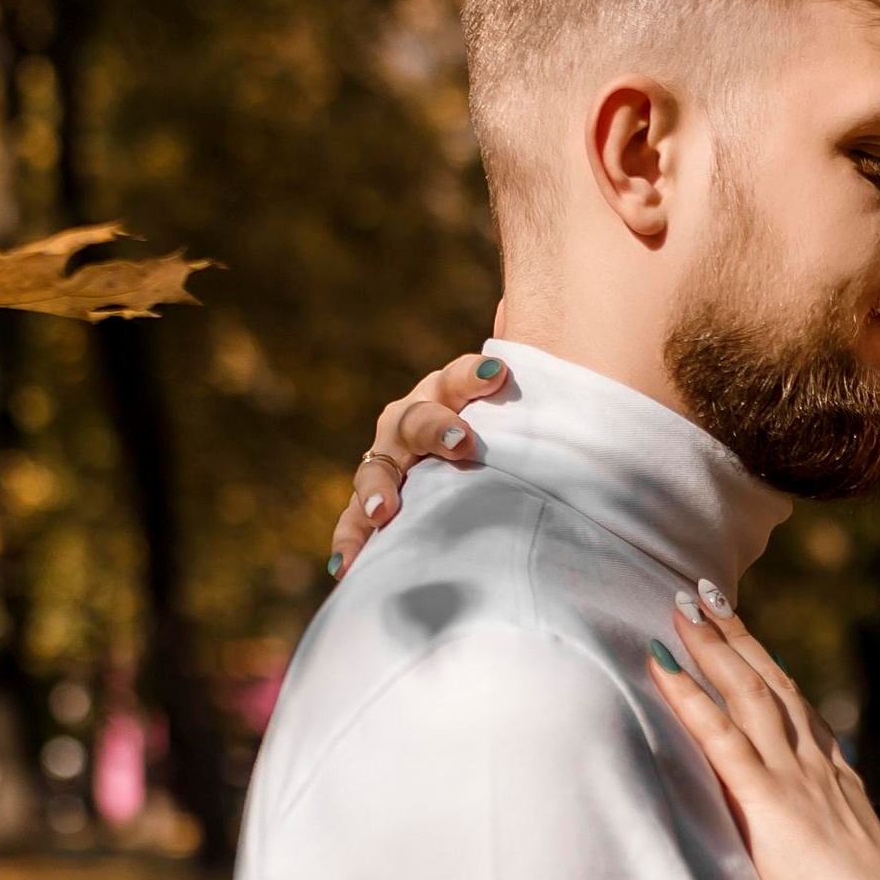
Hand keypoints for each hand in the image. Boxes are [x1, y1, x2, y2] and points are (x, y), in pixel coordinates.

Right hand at [326, 340, 511, 574]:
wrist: (457, 460)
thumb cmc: (497, 431)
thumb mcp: (516, 409)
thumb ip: (532, 374)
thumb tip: (529, 313)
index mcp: (447, 392)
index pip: (459, 377)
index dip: (475, 375)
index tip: (498, 375)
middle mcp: (411, 420)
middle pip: (417, 420)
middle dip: (436, 429)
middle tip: (462, 443)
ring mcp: (386, 461)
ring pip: (377, 470)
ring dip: (378, 490)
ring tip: (386, 513)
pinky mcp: (371, 502)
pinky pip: (355, 521)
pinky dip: (351, 541)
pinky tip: (347, 566)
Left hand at [648, 591, 879, 879]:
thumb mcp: (840, 853)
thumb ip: (814, 824)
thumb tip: (788, 819)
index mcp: (835, 774)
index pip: (796, 704)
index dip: (766, 664)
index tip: (742, 632)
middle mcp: (816, 762)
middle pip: (772, 682)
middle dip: (735, 635)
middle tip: (701, 594)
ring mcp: (794, 776)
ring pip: (748, 693)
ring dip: (711, 647)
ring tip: (679, 609)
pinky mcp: (770, 800)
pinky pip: (721, 737)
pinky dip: (688, 697)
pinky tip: (661, 667)